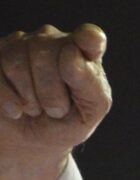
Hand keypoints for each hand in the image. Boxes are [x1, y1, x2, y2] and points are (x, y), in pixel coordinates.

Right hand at [0, 24, 110, 179]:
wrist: (30, 142)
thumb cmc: (65, 123)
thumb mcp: (89, 113)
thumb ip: (91, 85)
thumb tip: (71, 56)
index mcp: (84, 51)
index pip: (89, 36)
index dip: (88, 39)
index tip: (90, 43)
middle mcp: (53, 40)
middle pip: (48, 52)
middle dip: (52, 92)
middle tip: (55, 109)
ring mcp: (21, 44)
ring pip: (18, 63)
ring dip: (29, 98)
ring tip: (36, 108)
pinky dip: (8, 101)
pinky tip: (16, 110)